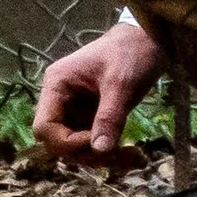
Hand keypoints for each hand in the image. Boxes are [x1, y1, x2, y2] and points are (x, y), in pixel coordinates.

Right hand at [33, 17, 162, 167]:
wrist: (151, 37)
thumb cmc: (132, 51)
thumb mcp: (121, 81)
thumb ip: (109, 115)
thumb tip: (99, 151)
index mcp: (57, 85)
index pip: (44, 127)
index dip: (66, 142)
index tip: (95, 141)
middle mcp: (61, 100)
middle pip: (60, 142)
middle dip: (88, 154)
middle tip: (121, 155)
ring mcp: (76, 111)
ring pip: (79, 148)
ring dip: (104, 158)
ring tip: (136, 158)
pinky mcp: (92, 118)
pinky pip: (95, 144)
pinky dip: (113, 153)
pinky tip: (135, 157)